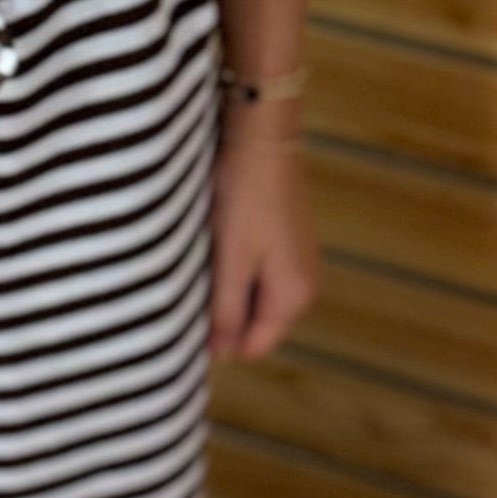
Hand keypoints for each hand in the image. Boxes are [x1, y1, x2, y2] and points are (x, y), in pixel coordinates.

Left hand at [208, 110, 319, 363]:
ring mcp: (302, 265)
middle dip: (227, 315)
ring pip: (258, 299)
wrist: (264, 141)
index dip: (220, 340)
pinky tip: (222, 248)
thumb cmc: (245, 202)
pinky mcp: (293, 244)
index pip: (254, 347)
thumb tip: (222, 356)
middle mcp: (307, 289)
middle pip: (258, 325)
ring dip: (231, 291)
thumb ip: (226, 313)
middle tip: (196, 285)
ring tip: (207, 264)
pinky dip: (240, 271)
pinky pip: (263, 276)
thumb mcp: (230, 262)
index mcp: (293, 298)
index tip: (189, 318)